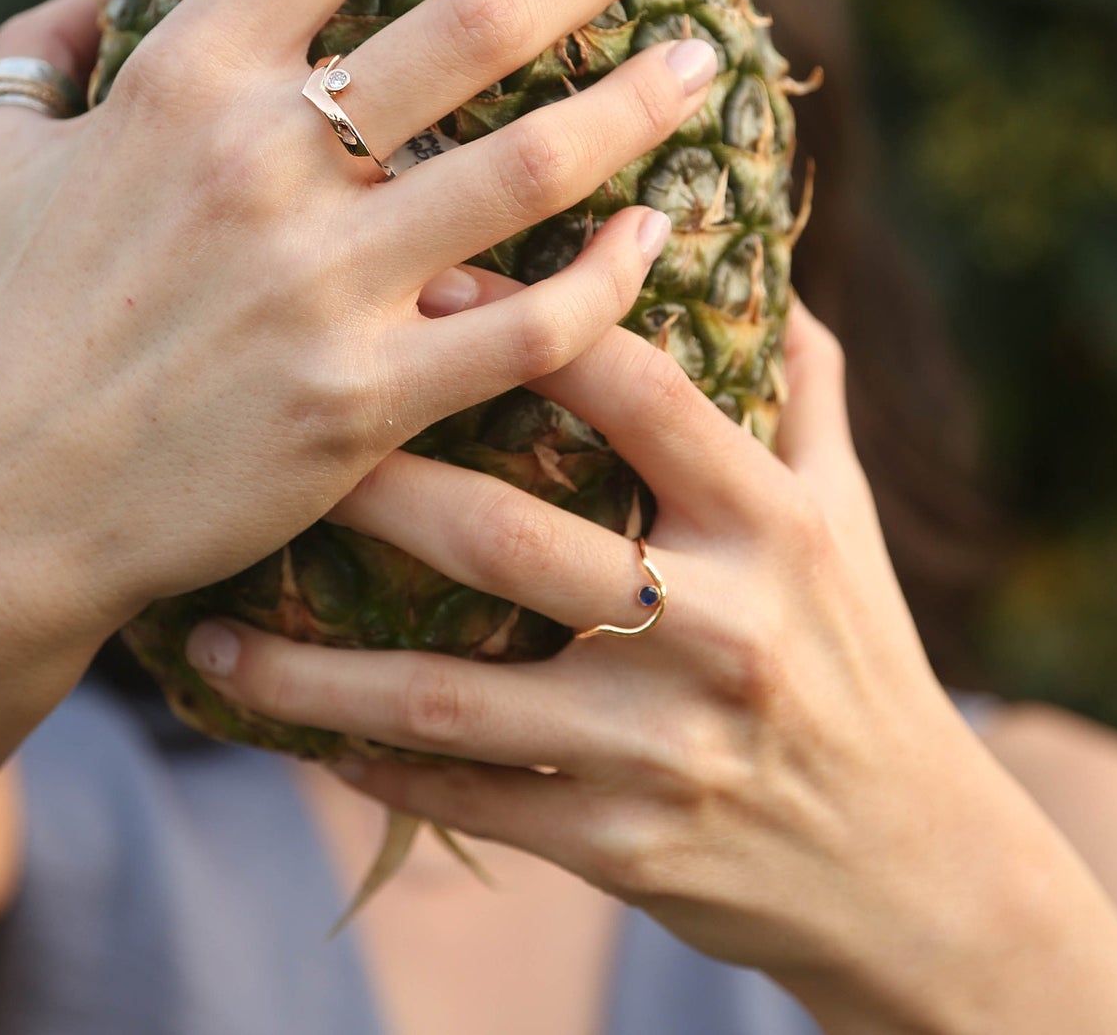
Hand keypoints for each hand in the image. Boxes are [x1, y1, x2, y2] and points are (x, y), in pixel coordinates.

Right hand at [0, 0, 721, 681]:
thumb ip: (45, 49)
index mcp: (182, 82)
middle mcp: (265, 162)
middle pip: (475, 17)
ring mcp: (323, 283)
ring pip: (533, 163)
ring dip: (639, 99)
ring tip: (703, 61)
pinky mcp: (364, 398)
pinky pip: (532, 326)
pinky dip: (613, 278)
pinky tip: (657, 237)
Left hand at [181, 279, 1116, 1033]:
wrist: (908, 866)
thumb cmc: (861, 656)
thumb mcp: (846, 516)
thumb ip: (800, 383)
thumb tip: (754, 249)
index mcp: (769, 523)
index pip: (640, 393)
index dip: (528, 322)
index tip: (419, 271)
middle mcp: (718, 628)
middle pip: (511, 538)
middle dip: (377, 483)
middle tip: (262, 433)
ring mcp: (659, 746)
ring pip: (452, 696)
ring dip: (315, 668)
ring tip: (208, 628)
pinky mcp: (620, 843)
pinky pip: (467, 796)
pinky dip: (368, 763)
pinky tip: (282, 728)